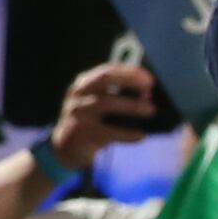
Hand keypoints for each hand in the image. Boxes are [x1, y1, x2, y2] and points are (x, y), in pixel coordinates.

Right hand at [47, 59, 169, 167]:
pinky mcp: (81, 133)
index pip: (106, 71)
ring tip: (150, 110)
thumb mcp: (96, 105)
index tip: (148, 78)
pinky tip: (141, 135)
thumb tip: (146, 96)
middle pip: (104, 80)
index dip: (128, 72)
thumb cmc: (91, 122)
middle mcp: (77, 95)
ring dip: (131, 106)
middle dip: (128, 81)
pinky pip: (108, 131)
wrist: (66, 147)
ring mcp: (77, 113)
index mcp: (83, 84)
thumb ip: (114, 96)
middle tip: (149, 91)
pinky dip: (127, 133)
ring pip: (106, 103)